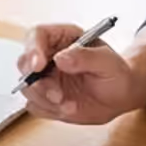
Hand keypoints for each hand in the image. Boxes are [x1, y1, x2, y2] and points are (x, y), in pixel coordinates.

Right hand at [15, 23, 140, 124]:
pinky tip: (69, 109)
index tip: (38, 66)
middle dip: (37, 82)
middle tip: (57, 95)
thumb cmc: (117, 74)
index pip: (37, 35)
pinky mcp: (45, 97)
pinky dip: (49, 110)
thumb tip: (60, 58)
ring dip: (45, 100)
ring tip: (71, 106)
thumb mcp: (109, 63)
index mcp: (63, 38)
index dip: (33, 49)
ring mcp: (46, 77)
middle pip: (25, 63)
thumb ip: (86, 57)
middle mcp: (49, 56)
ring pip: (27, 87)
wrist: (121, 96)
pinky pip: (35, 104)